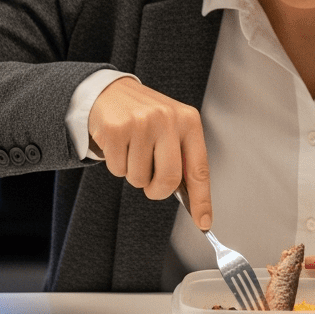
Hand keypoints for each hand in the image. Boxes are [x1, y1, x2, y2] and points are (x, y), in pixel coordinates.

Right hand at [87, 76, 211, 227]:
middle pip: (169, 179)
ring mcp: (141, 123)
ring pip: (140, 178)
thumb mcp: (172, 127)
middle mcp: (167, 119)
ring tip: (133, 150)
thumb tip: (191, 198)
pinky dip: (117, 165)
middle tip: (152, 185)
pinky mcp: (116, 129)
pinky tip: (119, 145)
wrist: (111, 91)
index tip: (204, 222)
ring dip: (134, 174)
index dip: (202, 199)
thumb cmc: (146, 116)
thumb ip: (182, 157)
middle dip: (158, 191)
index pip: (199, 168)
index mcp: (188, 120)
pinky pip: (118, 170)